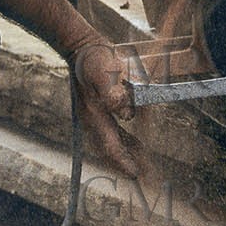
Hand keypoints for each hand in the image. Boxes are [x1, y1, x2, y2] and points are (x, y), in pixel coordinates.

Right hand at [69, 43, 141, 176]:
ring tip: (142, 165)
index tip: (133, 174)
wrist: (82, 48)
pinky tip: (135, 145)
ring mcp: (94, 117)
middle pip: (111, 149)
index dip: (122, 161)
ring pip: (112, 143)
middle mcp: (93, 120)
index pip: (109, 145)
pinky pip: (113, 133)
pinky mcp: (98, 111)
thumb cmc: (95, 59)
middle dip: (126, 164)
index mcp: (95, 115)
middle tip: (143, 177)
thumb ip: (114, 92)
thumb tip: (126, 113)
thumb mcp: (104, 71)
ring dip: (127, 154)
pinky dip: (125, 142)